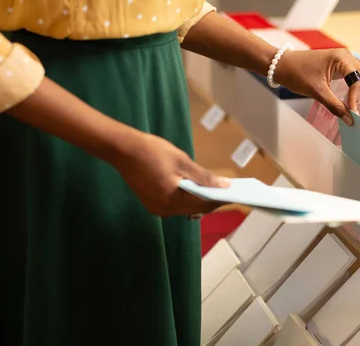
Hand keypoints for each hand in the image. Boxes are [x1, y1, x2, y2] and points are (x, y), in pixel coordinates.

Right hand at [114, 132, 230, 217]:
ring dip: (200, 200)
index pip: (204, 205)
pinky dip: (187, 198)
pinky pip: (175, 205)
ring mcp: (157, 209)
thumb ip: (204, 176)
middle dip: (212, 200)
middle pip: (195, 209)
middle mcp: (164, 210)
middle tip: (228, 189)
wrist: (123, 150)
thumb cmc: (152, 151)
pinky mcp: (152, 204)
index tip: (236, 193)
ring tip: (214, 188)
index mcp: (172, 199)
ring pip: (186, 208)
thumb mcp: (182, 161)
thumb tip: (225, 185)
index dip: (221, 199)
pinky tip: (195, 188)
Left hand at [273, 49, 359, 124]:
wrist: (281, 65)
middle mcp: (347, 57)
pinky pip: (355, 80)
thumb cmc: (296, 74)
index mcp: (342, 58)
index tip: (354, 114)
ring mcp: (344, 62)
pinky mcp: (340, 68)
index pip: (358, 80)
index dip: (357, 99)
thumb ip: (334, 106)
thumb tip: (350, 120)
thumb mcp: (316, 91)